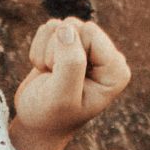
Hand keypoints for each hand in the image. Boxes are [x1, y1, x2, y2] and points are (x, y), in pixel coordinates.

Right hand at [12, 17, 130, 139]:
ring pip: (61, 25)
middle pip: (75, 26)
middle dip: (55, 52)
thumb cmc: (49, 115)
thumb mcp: (62, 97)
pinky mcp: (69, 45)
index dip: (67, 55)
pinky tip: (46, 70)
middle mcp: (106, 57)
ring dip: (45, 52)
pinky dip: (39, 49)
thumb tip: (66, 28)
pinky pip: (49, 28)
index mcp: (115, 70)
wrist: (34, 124)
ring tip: (50, 77)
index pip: (90, 33)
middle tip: (54, 80)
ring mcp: (88, 50)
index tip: (64, 82)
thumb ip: (70, 63)